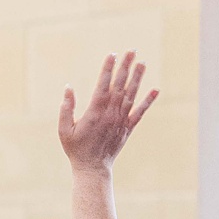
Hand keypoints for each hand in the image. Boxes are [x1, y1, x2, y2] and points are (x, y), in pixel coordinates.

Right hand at [58, 55, 156, 174]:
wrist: (93, 168)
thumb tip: (68, 88)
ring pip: (131, 95)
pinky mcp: (128, 128)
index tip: (112, 54)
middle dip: (125, 66)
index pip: (103, 85)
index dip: (108, 68)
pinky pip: (140, 112)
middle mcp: (110, 114)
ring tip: (142, 63)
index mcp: (94, 112)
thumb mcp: (63, 129)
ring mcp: (121, 120)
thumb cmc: (75, 148)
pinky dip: (148, 101)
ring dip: (137, 78)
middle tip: (131, 50)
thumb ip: (66, 108)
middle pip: (119, 85)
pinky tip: (155, 90)